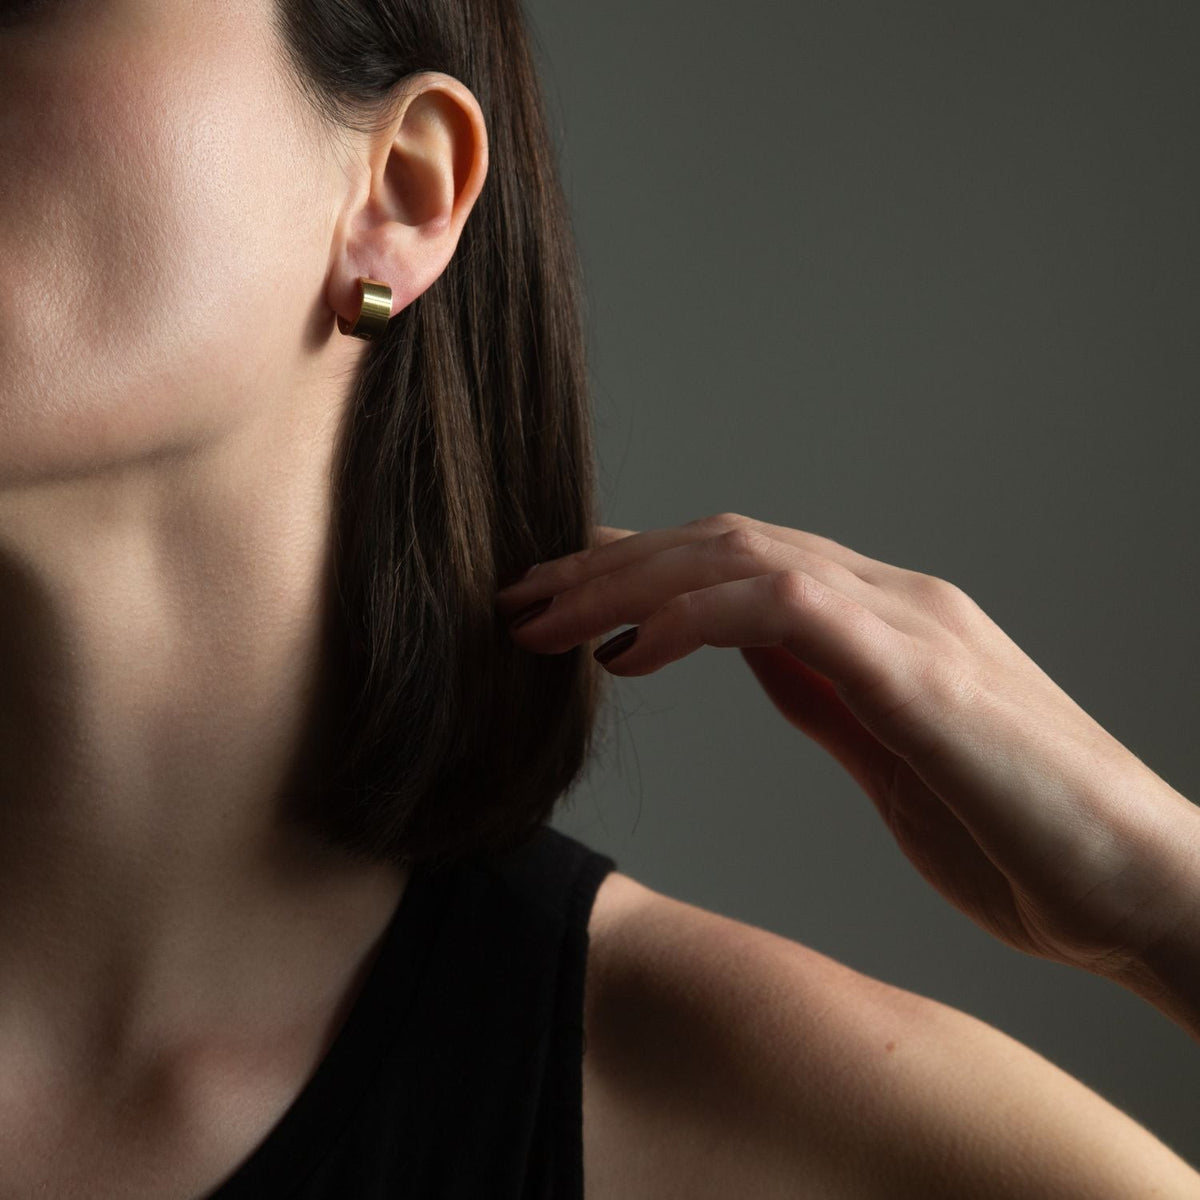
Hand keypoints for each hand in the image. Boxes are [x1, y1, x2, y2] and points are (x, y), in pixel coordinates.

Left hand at [494, 512, 1199, 986]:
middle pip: (720, 543)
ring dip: (627, 582)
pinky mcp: (920, 666)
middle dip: (608, 567)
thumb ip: (821, 693)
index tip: (560, 596)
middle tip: (519, 600)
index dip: (639, 570)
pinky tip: (627, 652)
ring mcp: (909, 620)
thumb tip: (745, 654)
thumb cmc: (1020, 837)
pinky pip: (784, 607)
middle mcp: (889, 599)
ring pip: (739, 555)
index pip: (737, 565)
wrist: (1142, 886)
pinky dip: (693, 616)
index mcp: (878, 623)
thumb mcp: (886, 755)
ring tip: (544, 621)